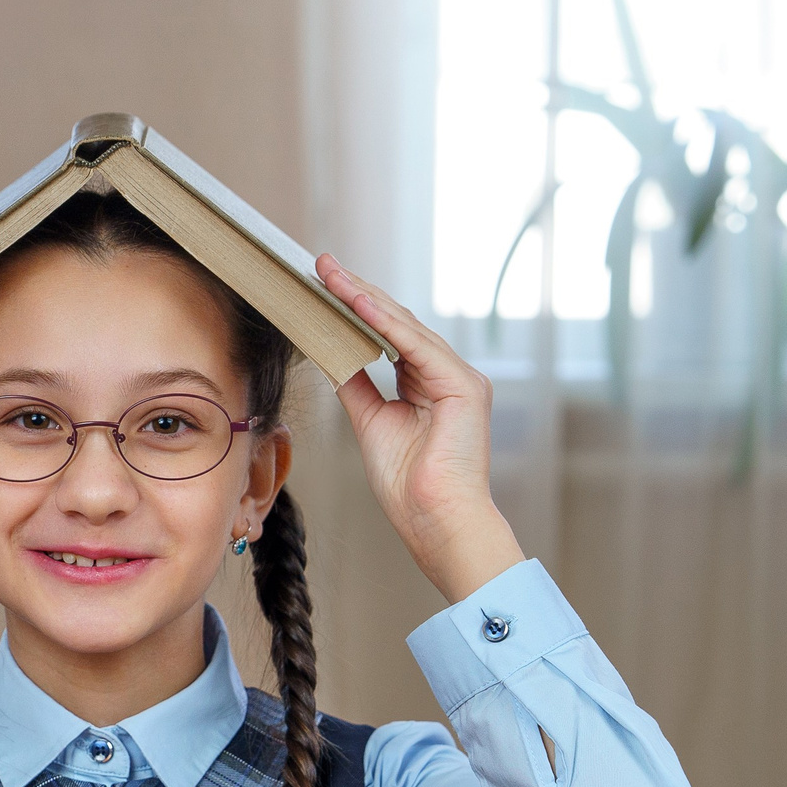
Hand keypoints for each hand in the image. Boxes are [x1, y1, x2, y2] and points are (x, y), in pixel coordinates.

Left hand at [317, 254, 524, 601]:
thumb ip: (358, 387)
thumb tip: (334, 357)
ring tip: (331, 275)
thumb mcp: (372, 424)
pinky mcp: (464, 386)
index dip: (356, 308)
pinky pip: (417, 345)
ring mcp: (459, 377)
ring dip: (365, 298)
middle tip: (322, 265)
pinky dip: (385, 323)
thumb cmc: (409, 487)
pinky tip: (357, 302)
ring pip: (405, 326)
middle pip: (397, 323)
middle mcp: (447, 375)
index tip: (323, 285)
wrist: (435, 521)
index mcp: (429, 384)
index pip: (389, 335)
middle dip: (357, 292)